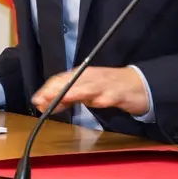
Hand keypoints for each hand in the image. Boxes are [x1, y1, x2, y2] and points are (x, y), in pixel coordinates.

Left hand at [31, 67, 147, 116]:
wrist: (140, 84)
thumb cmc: (110, 87)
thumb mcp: (87, 92)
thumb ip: (69, 96)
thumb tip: (49, 103)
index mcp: (82, 75)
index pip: (61, 79)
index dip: (48, 89)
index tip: (36, 100)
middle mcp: (91, 77)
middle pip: (70, 82)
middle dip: (55, 91)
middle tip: (41, 100)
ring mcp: (105, 84)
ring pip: (86, 87)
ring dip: (73, 92)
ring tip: (61, 97)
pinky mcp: (118, 93)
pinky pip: (107, 96)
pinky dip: (99, 99)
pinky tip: (93, 102)